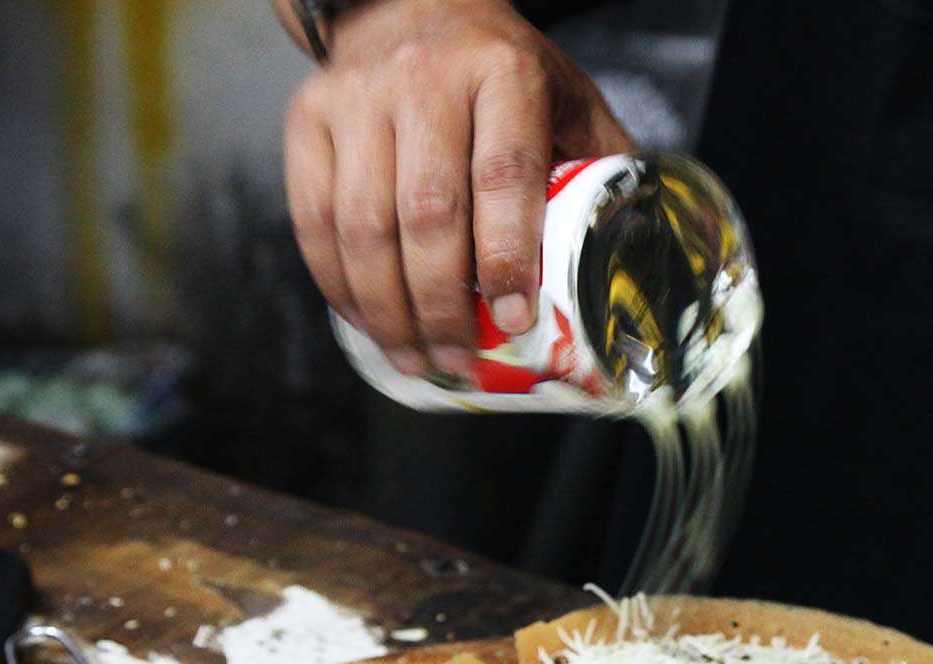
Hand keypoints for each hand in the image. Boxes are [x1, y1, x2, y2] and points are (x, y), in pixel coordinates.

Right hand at [282, 0, 630, 375]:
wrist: (413, 5)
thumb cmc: (501, 74)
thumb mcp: (567, 103)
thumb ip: (598, 173)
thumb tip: (624, 269)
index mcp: (503, 73)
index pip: (502, 176)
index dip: (505, 259)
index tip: (513, 321)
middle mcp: (423, 79)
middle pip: (426, 215)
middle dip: (442, 306)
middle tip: (460, 360)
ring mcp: (357, 99)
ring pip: (362, 228)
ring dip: (389, 311)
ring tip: (418, 357)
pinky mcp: (308, 119)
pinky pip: (314, 222)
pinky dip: (340, 287)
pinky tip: (372, 323)